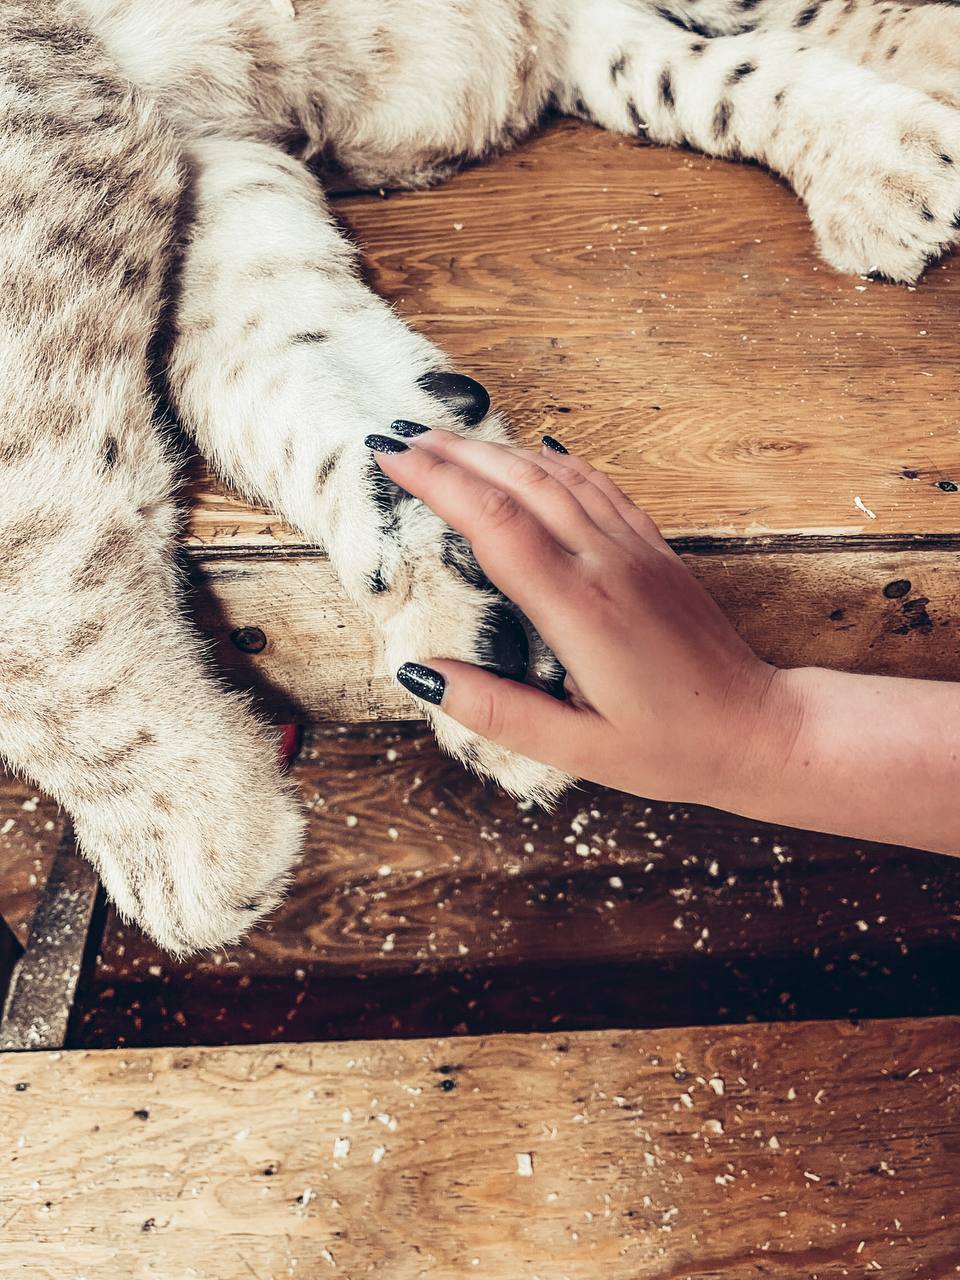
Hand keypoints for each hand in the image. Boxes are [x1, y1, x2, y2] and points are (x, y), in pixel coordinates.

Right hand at [368, 428, 799, 808]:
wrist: (760, 729)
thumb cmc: (671, 747)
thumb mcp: (576, 751)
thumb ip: (495, 710)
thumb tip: (420, 672)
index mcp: (580, 609)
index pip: (493, 522)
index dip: (436, 482)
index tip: (390, 459)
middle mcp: (608, 563)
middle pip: (519, 482)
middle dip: (453, 453)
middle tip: (398, 438)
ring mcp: (637, 549)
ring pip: (557, 475)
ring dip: (496, 450)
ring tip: (445, 441)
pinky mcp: (656, 550)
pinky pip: (597, 486)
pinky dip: (553, 461)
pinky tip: (532, 452)